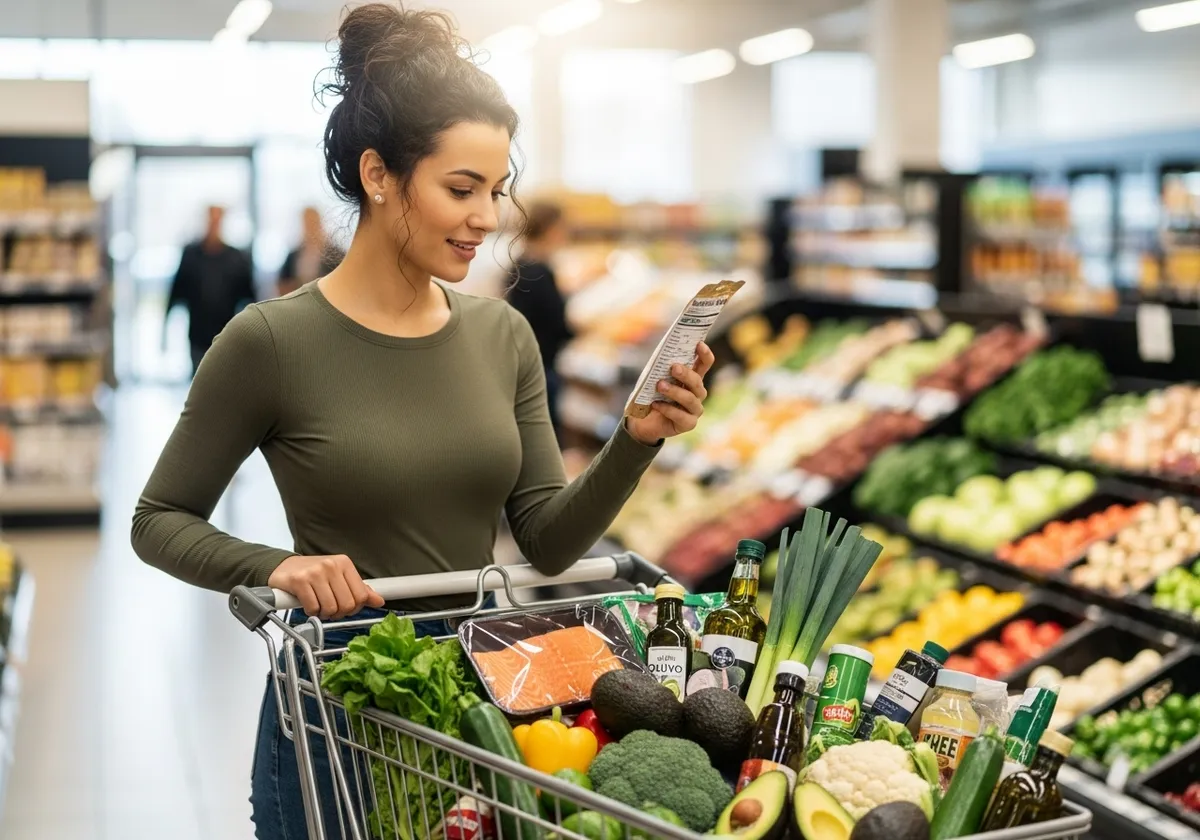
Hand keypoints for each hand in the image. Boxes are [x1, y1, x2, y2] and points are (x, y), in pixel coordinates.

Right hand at [267, 554, 384, 618]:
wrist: (284, 567)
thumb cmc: (313, 573)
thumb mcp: (339, 577)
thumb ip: (359, 589)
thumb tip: (379, 600)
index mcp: (344, 563)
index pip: (362, 595)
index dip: (355, 608)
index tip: (346, 608)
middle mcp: (331, 565)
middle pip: (347, 604)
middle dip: (339, 613)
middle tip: (331, 609)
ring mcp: (315, 572)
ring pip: (330, 608)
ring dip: (324, 613)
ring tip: (319, 606)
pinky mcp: (300, 581)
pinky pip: (313, 608)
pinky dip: (311, 612)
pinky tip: (308, 604)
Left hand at [626, 342, 714, 445]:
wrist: (642, 421)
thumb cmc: (651, 395)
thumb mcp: (654, 378)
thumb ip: (661, 369)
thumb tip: (662, 357)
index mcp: (692, 379)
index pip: (704, 364)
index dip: (704, 354)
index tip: (699, 344)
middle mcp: (697, 393)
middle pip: (697, 382)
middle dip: (686, 374)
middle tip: (673, 367)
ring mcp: (694, 410)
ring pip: (690, 399)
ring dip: (675, 392)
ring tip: (660, 386)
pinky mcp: (688, 424)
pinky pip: (681, 416)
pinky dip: (668, 409)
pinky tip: (656, 404)